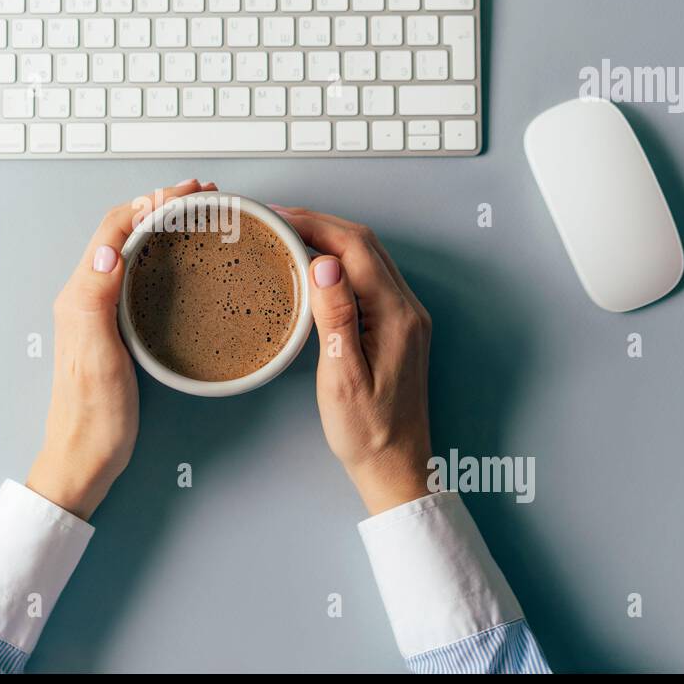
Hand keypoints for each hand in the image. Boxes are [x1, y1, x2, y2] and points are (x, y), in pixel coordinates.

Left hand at [27, 180, 217, 519]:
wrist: (84, 459)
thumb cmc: (92, 418)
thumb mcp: (96, 358)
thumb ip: (95, 301)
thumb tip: (108, 249)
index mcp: (80, 295)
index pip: (114, 229)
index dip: (151, 202)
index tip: (189, 193)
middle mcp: (85, 295)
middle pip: (121, 231)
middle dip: (159, 204)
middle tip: (202, 195)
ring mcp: (98, 310)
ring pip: (129, 248)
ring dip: (160, 223)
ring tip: (195, 213)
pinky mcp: (113, 326)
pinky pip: (135, 274)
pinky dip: (159, 253)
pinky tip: (179, 259)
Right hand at [272, 206, 434, 515]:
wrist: (397, 466)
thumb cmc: (367, 432)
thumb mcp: (342, 378)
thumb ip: (336, 318)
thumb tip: (325, 265)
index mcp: (395, 317)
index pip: (355, 248)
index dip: (315, 224)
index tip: (278, 216)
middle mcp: (407, 309)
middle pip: (364, 243)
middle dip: (320, 222)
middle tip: (275, 218)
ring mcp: (405, 316)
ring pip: (368, 256)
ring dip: (330, 237)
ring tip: (289, 232)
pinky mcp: (396, 326)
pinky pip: (369, 276)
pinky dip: (339, 260)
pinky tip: (314, 265)